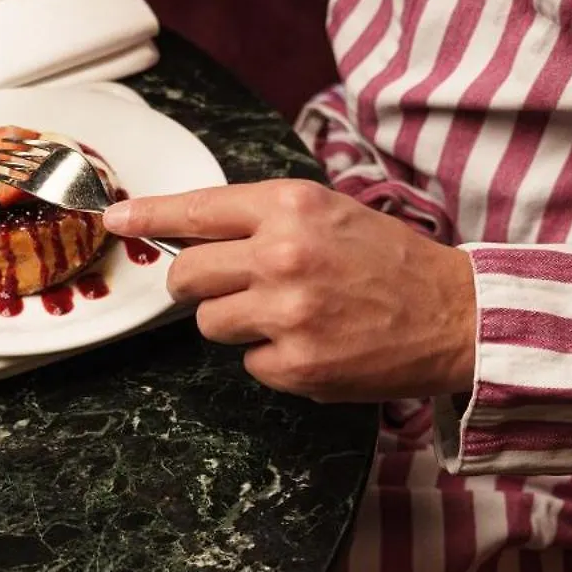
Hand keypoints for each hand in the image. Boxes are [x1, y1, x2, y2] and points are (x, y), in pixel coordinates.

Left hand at [102, 180, 476, 401]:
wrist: (454, 314)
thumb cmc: (391, 263)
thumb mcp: (330, 214)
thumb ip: (265, 220)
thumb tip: (198, 236)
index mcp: (291, 207)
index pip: (198, 209)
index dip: (150, 217)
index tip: (118, 218)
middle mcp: (283, 255)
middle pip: (187, 275)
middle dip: (197, 285)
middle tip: (231, 287)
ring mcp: (287, 313)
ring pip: (210, 323)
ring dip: (237, 323)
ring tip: (290, 316)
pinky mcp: (296, 365)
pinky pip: (249, 363)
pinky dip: (273, 359)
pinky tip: (314, 345)